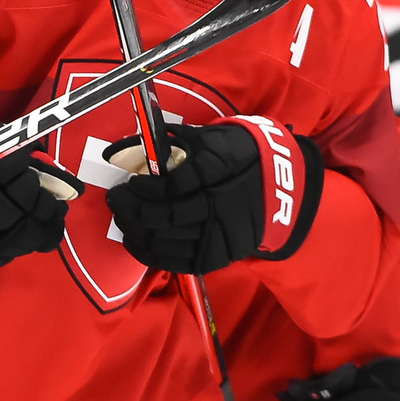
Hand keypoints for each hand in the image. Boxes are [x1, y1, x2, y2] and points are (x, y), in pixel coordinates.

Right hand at [0, 87, 69, 276]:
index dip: (54, 211)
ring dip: (15, 241)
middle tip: (39, 221)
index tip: (55, 207)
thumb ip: (31, 166)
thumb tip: (61, 186)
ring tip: (11, 228)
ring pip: (6, 252)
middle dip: (39, 228)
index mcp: (10, 183)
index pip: (45, 211)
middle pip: (29, 236)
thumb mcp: (2, 141)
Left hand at [104, 117, 322, 273]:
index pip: (172, 188)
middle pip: (164, 217)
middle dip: (131, 209)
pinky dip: (149, 253)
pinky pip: (176, 261)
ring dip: (135, 230)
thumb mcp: (214, 139)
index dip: (144, 189)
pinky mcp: (218, 257)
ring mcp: (220, 236)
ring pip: (166, 241)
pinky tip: (134, 240)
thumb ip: (178, 142)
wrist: (283, 187)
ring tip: (123, 217)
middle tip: (116, 199)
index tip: (131, 183)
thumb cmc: (241, 155)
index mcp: (219, 174)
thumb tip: (135, 143)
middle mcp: (220, 208)